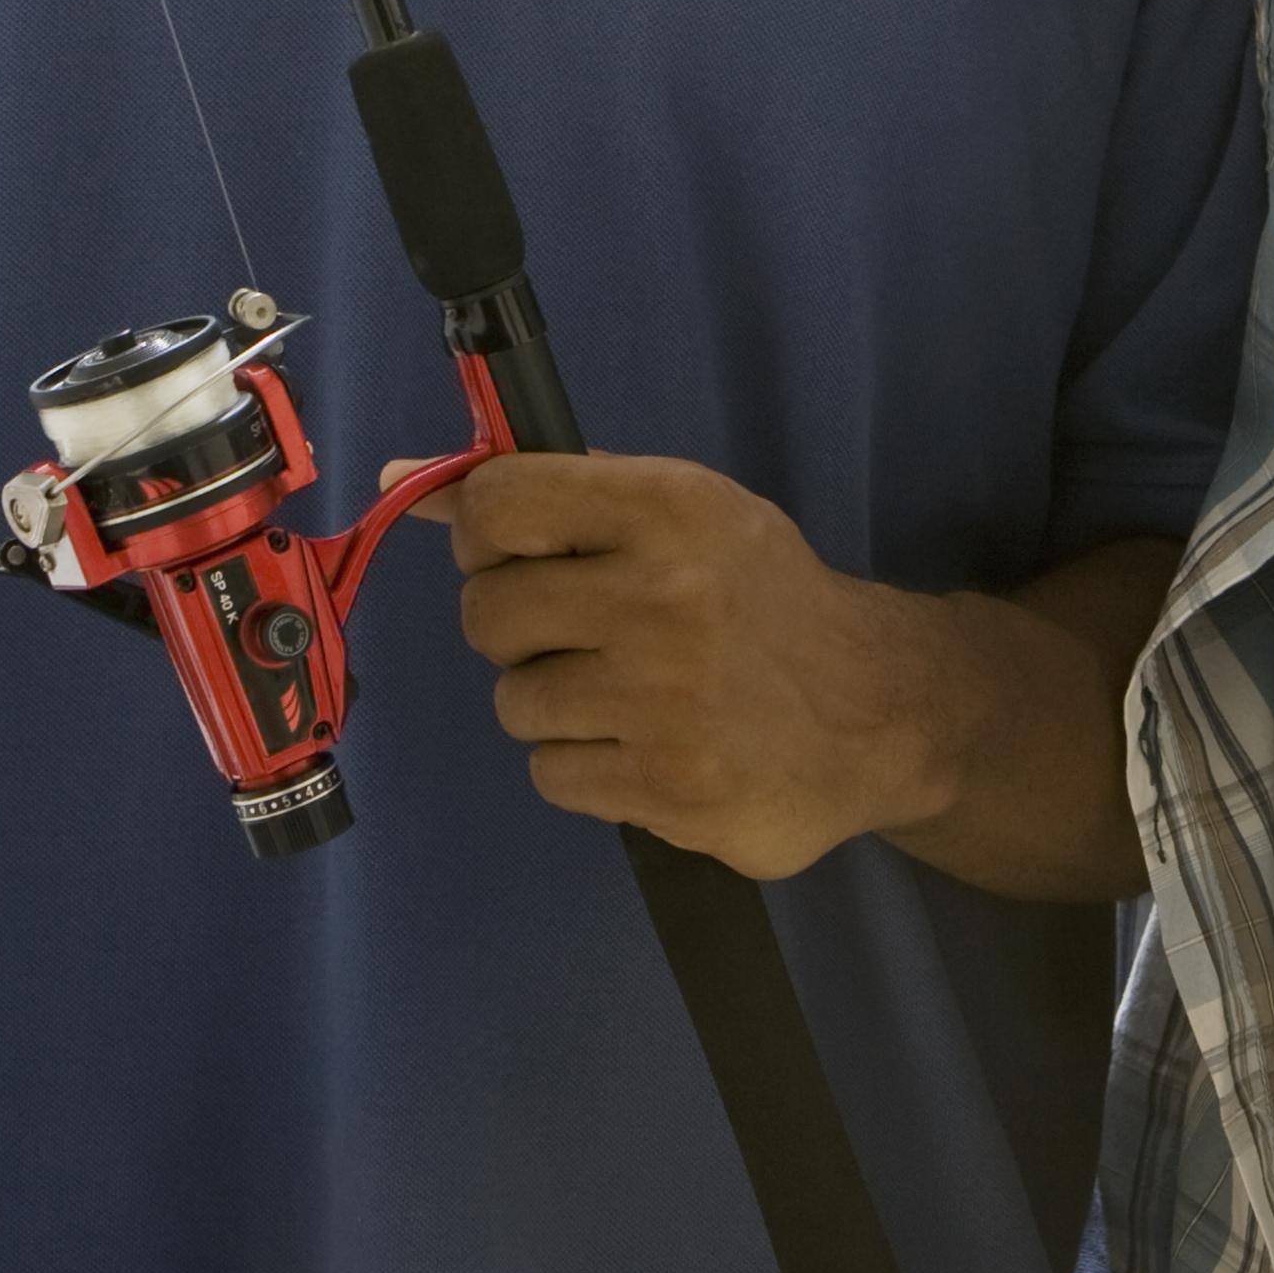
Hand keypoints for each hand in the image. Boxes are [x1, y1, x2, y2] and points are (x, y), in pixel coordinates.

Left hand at [429, 453, 943, 882]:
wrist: (876, 711)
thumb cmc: (759, 599)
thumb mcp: (679, 514)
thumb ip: (551, 498)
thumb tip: (397, 485)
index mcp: (668, 507)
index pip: (498, 502)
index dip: (482, 535)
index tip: (516, 555)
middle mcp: (664, 596)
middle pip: (487, 611)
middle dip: (517, 629)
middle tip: (578, 635)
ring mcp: (665, 699)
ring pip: (514, 701)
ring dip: (556, 704)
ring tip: (627, 695)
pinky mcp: (667, 787)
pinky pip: (551, 773)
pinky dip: (586, 765)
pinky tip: (645, 745)